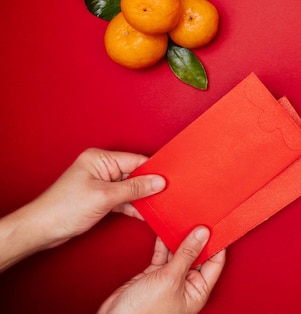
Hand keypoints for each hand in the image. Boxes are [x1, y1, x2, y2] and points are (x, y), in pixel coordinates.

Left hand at [0, 148, 164, 271]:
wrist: (41, 229)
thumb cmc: (64, 208)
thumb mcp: (105, 197)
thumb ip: (134, 189)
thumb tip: (158, 182)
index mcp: (99, 159)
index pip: (135, 161)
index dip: (153, 171)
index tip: (170, 180)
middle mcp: (101, 167)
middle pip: (134, 174)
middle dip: (149, 185)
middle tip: (168, 195)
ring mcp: (100, 182)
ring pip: (130, 187)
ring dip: (142, 197)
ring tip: (159, 205)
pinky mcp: (100, 197)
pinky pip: (123, 198)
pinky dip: (133, 206)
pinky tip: (145, 213)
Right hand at [98, 226, 225, 313]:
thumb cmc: (145, 312)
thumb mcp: (170, 279)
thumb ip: (186, 254)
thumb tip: (202, 234)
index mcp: (198, 290)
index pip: (215, 262)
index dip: (216, 243)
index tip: (215, 224)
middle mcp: (186, 285)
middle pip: (197, 255)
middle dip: (196, 238)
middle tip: (197, 218)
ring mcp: (170, 280)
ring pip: (179, 253)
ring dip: (178, 238)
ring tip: (181, 220)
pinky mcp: (154, 275)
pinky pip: (163, 255)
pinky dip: (163, 244)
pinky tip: (164, 230)